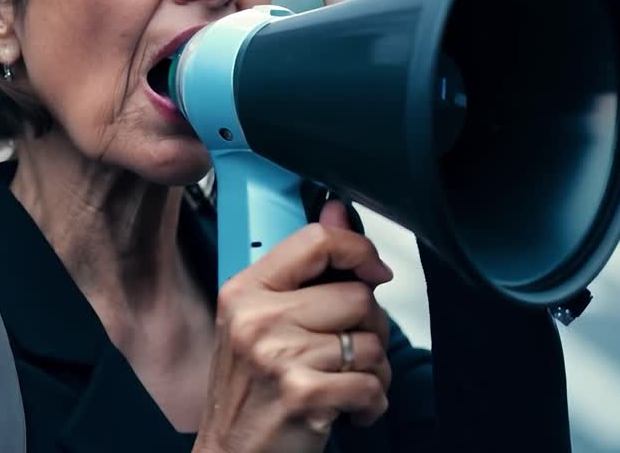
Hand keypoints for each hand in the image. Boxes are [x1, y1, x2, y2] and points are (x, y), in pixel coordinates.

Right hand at [194, 203, 394, 452]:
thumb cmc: (249, 393)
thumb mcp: (261, 322)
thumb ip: (304, 268)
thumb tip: (338, 208)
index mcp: (245, 291)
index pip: (316, 241)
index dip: (358, 249)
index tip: (373, 270)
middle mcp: (257, 318)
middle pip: (357, 296)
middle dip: (369, 329)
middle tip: (348, 353)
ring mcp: (278, 356)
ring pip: (371, 342)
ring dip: (372, 372)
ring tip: (344, 385)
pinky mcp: (302, 394)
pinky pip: (371, 384)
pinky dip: (371, 404)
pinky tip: (348, 411)